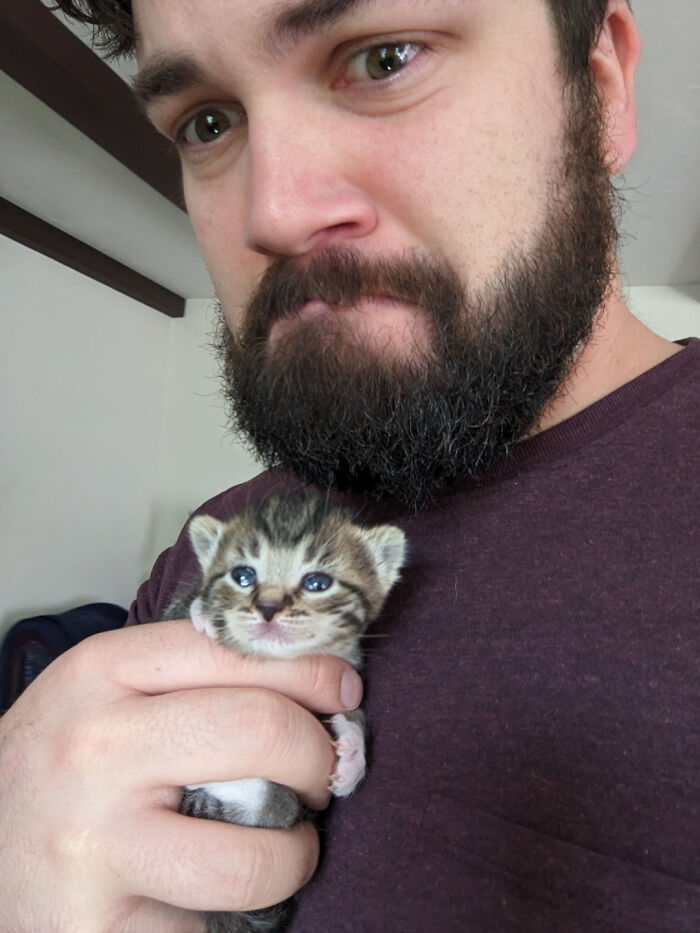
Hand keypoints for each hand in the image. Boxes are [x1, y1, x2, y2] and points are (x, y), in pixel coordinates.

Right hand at [0, 619, 362, 931]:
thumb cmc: (64, 767)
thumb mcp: (108, 694)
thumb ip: (193, 676)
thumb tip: (320, 679)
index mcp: (101, 671)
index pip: (235, 651)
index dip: (311, 670)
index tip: (343, 693)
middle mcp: (94, 746)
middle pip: (262, 730)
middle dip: (318, 757)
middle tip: (321, 775)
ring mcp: (95, 842)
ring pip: (257, 852)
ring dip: (297, 854)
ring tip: (284, 846)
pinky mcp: (99, 926)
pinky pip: (219, 924)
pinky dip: (245, 910)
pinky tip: (224, 894)